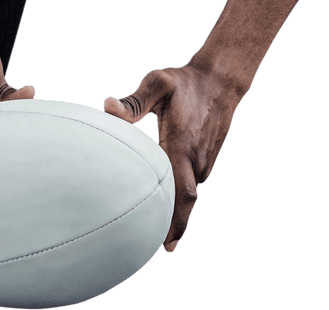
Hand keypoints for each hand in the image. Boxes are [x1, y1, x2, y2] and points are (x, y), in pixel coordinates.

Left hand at [105, 63, 243, 251]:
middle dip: (173, 227)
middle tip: (152, 249)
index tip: (164, 246)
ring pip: (189, 192)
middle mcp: (196, 158)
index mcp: (183, 145)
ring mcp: (205, 159)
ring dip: (175, 210)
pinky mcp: (208, 157)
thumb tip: (107, 106)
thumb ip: (134, 100)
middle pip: (187, 203)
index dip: (175, 222)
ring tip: (153, 227)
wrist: (221, 79)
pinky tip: (166, 198)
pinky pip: (193, 182)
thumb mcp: (159, 83)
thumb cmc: (186, 81)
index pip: (182, 194)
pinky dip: (181, 195)